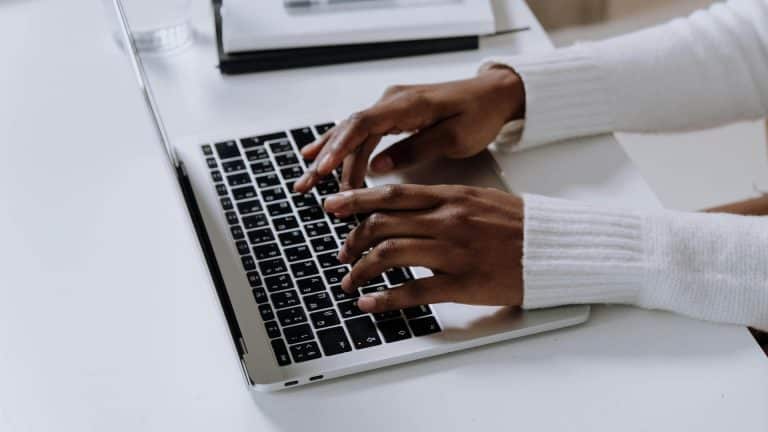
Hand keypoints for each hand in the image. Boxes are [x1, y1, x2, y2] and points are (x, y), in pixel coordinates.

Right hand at [293, 67, 524, 192]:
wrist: (493, 95)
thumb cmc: (479, 114)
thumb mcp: (455, 137)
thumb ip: (416, 149)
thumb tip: (377, 167)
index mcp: (408, 104)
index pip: (363, 124)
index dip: (340, 148)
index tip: (323, 169)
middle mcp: (393, 101)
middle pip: (350, 131)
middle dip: (326, 161)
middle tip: (307, 187)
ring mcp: (390, 106)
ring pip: (351, 133)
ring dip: (329, 158)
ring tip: (306, 182)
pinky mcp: (392, 114)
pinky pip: (360, 131)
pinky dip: (338, 145)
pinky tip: (316, 155)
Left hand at [323, 184, 524, 312]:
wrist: (554, 247)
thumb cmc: (518, 225)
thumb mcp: (478, 200)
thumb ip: (442, 202)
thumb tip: (408, 209)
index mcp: (450, 197)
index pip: (392, 194)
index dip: (356, 200)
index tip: (333, 206)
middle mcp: (447, 220)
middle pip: (383, 223)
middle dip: (353, 238)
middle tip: (341, 252)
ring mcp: (453, 251)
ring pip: (390, 255)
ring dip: (361, 270)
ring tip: (350, 281)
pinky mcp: (462, 283)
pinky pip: (413, 291)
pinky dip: (384, 299)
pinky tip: (369, 304)